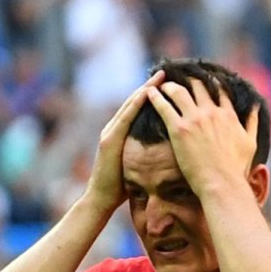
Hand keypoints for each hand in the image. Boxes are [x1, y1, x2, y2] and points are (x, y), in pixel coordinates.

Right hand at [83, 71, 164, 213]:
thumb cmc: (121, 188)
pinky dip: (136, 104)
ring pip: (130, 105)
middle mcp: (114, 129)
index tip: (168, 83)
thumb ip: (148, 154)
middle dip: (150, 86)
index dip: (152, 94)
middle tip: (165, 71)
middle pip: (134, 102)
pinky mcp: (109, 140)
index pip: (138, 109)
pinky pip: (125, 118)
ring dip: (145, 89)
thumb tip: (169, 152)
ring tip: (159, 76)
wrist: (101, 200)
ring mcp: (109, 133)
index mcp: (121, 134)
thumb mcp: (138, 166)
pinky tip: (147, 93)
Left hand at [144, 75, 259, 197]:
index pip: (218, 90)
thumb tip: (256, 107)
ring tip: (162, 84)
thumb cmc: (236, 169)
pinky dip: (156, 97)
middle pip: (198, 86)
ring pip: (178, 92)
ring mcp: (194, 119)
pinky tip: (149, 93)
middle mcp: (211, 112)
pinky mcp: (179, 129)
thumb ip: (252, 122)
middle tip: (179, 76)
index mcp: (227, 114)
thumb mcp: (250, 142)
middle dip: (188, 79)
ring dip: (169, 85)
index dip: (209, 82)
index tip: (202, 79)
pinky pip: (164, 107)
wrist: (222, 183)